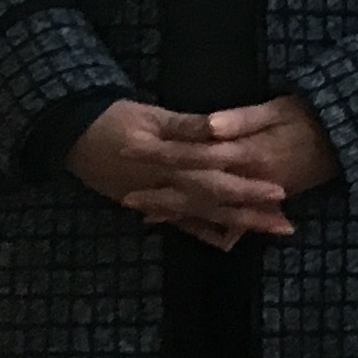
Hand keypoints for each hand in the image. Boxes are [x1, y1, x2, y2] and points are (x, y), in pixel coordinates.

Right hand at [67, 95, 337, 247]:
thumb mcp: (152, 115)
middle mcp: (165, 185)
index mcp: (168, 161)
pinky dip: (205, 232)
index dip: (246, 185)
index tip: (279, 190)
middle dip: (251, 213)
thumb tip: (218, 129)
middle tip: (286, 221)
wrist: (72, 136)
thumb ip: (187, 126)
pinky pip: (181, 223)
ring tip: (271, 229)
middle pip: (214, 202)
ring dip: (238, 225)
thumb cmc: (116, 119)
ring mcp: (157, 198)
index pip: (214, 176)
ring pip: (203, 216)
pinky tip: (230, 242)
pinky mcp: (151, 204)